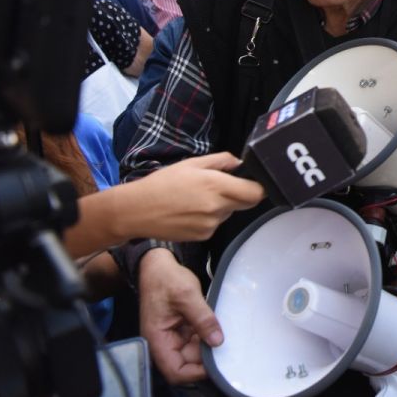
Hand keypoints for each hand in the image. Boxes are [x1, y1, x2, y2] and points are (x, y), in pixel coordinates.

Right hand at [119, 153, 264, 241]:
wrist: (136, 211)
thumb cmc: (162, 183)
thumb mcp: (192, 163)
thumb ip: (221, 161)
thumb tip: (240, 163)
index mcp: (217, 186)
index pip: (256, 193)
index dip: (259, 187)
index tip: (253, 181)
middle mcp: (218, 208)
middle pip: (247, 203)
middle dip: (241, 194)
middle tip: (224, 186)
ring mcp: (211, 224)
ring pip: (230, 213)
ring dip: (223, 205)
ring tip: (198, 198)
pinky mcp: (203, 236)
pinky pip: (216, 224)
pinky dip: (210, 216)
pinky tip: (191, 211)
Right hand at [138, 248, 221, 383]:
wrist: (157, 264)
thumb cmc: (166, 279)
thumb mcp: (187, 296)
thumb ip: (203, 319)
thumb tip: (217, 341)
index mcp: (157, 340)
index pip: (175, 371)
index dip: (195, 373)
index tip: (217, 364)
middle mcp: (162, 343)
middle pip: (185, 365)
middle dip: (205, 361)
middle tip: (229, 352)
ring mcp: (171, 337)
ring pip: (192, 354)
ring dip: (208, 349)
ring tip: (227, 340)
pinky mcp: (179, 329)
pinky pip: (194, 341)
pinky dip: (206, 338)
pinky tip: (219, 331)